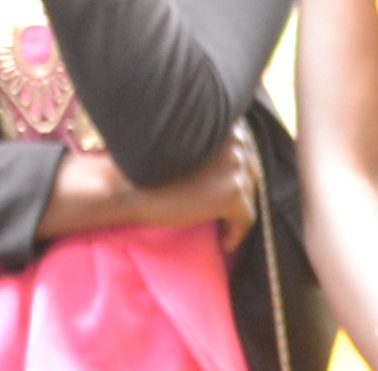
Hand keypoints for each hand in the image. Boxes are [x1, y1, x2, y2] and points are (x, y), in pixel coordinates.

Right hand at [47, 133, 260, 245]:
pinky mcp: (232, 193)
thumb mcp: (184, 144)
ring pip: (250, 194)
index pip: (243, 147)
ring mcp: (235, 165)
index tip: (223, 187)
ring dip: (238, 212)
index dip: (234, 170)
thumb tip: (230, 167)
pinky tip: (224, 242)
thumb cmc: (147, 166)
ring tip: (222, 226)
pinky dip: (237, 234)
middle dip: (239, 190)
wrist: (126, 186)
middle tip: (224, 211)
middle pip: (250, 169)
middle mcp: (235, 138)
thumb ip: (209, 145)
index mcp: (221, 120)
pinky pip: (247, 219)